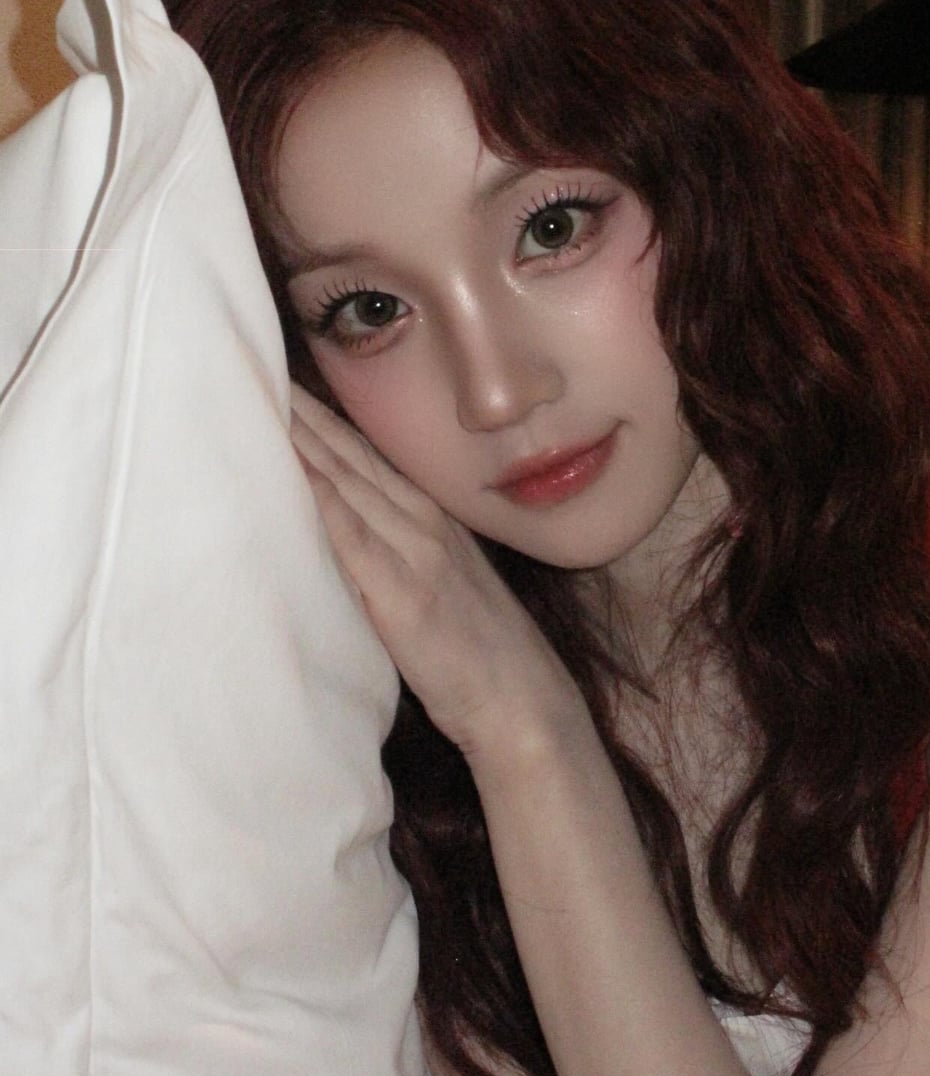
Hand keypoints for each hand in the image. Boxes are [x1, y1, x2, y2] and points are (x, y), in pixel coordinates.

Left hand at [289, 384, 591, 774]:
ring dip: (308, 444)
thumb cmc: (483, 656)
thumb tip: (362, 541)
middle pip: (353, 458)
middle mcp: (425, 524)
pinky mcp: (403, 593)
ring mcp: (416, 554)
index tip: (290, 388)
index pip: (370, 458)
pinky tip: (296, 473)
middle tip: (262, 373)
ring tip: (268, 405)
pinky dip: (325, 500)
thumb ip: (407, 556)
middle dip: (309, 416)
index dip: (329, 422)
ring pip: (350, 485)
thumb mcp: (448, 588)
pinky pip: (355, 537)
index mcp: (434, 520)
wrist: (522, 703)